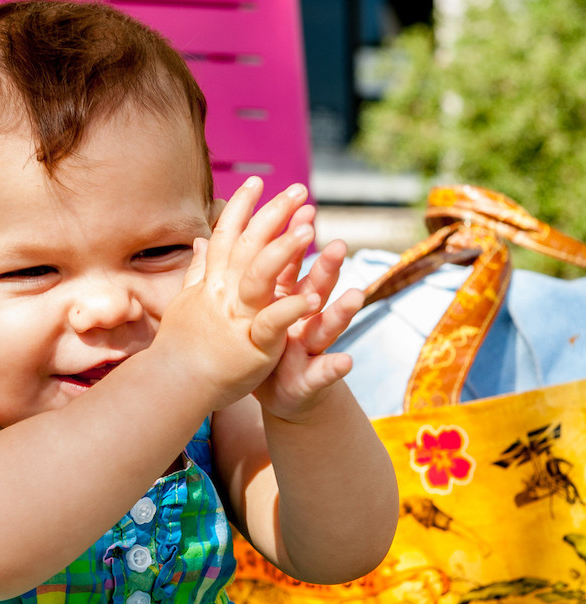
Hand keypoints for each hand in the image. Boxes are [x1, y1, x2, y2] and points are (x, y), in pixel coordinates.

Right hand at [154, 177, 321, 409]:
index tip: (257, 181)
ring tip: (309, 230)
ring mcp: (238, 317)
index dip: (240, 208)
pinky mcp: (253, 345)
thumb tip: (199, 242)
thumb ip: (198, 271)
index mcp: (212, 284)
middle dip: (273, 216)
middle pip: (248, 247)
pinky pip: (272, 323)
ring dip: (284, 253)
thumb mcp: (187, 302)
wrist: (173, 385)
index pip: (226, 237)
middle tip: (297, 189)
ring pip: (260, 278)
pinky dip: (290, 311)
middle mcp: (224, 294)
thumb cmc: (181, 347)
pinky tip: (312, 297)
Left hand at [254, 232, 363, 420]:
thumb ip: (260, 271)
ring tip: (357, 294)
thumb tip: (245, 233)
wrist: (280, 393)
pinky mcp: (310, 379)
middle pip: (316, 289)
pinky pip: (322, 373)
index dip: (296, 241)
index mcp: (283, 301)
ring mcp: (310, 349)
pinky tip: (346, 361)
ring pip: (326, 326)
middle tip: (338, 244)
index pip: (291, 265)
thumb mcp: (259, 307)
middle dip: (326, 267)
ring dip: (341, 311)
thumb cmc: (267, 345)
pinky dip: (333, 368)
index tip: (304, 210)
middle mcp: (303, 320)